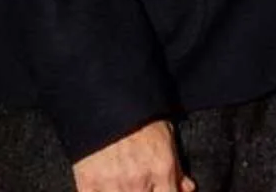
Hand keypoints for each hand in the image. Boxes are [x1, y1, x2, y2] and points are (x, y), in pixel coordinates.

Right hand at [72, 120, 192, 191]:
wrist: (103, 93)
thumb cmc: (136, 111)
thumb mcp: (164, 133)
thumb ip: (177, 166)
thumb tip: (186, 188)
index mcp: (161, 169)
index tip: (159, 188)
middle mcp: (139, 181)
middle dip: (145, 191)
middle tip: (140, 182)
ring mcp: (112, 184)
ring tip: (123, 181)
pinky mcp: (88, 183)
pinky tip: (105, 185)